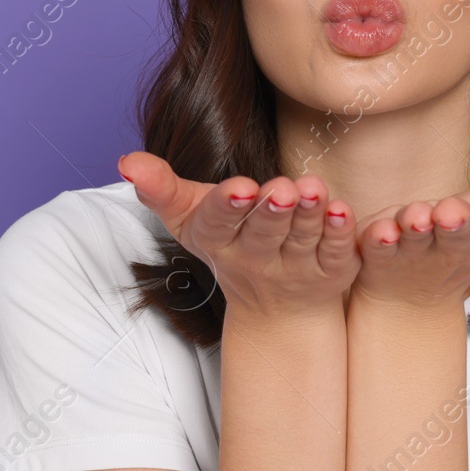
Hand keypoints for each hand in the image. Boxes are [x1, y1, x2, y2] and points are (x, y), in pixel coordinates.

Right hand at [118, 151, 361, 320]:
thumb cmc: (229, 241)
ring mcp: (294, 269)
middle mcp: (255, 259)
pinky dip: (341, 234)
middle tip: (282, 188)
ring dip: (309, 215)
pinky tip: (343, 210)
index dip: (228, 206)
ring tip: (313, 188)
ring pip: (302, 240)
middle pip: (263, 233)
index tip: (240, 187)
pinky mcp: (330, 274)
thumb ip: (160, 188)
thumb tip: (126, 162)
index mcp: (219, 241)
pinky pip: (337, 253)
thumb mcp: (190, 217)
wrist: (275, 308)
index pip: (219, 224)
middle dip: (271, 211)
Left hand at [349, 173, 469, 311]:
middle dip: (456, 224)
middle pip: (457, 235)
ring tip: (417, 217)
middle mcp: (453, 248)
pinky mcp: (379, 252)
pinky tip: (378, 230)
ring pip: (415, 239)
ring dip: (415, 228)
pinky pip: (374, 246)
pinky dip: (376, 238)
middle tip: (453, 213)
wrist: (413, 291)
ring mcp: (415, 252)